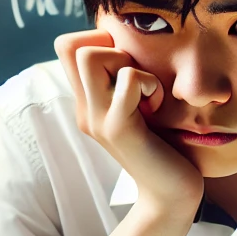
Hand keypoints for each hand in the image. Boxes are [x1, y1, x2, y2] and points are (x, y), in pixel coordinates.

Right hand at [54, 29, 202, 219]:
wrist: (170, 196)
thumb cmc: (164, 147)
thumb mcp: (140, 108)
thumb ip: (127, 83)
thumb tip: (133, 47)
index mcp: (88, 102)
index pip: (66, 46)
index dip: (97, 39)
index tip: (127, 64)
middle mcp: (85, 109)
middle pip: (69, 45)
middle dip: (109, 46)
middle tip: (136, 77)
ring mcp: (97, 119)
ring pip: (91, 56)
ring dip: (128, 63)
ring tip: (146, 93)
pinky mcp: (118, 129)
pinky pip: (129, 79)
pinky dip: (149, 83)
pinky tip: (157, 107)